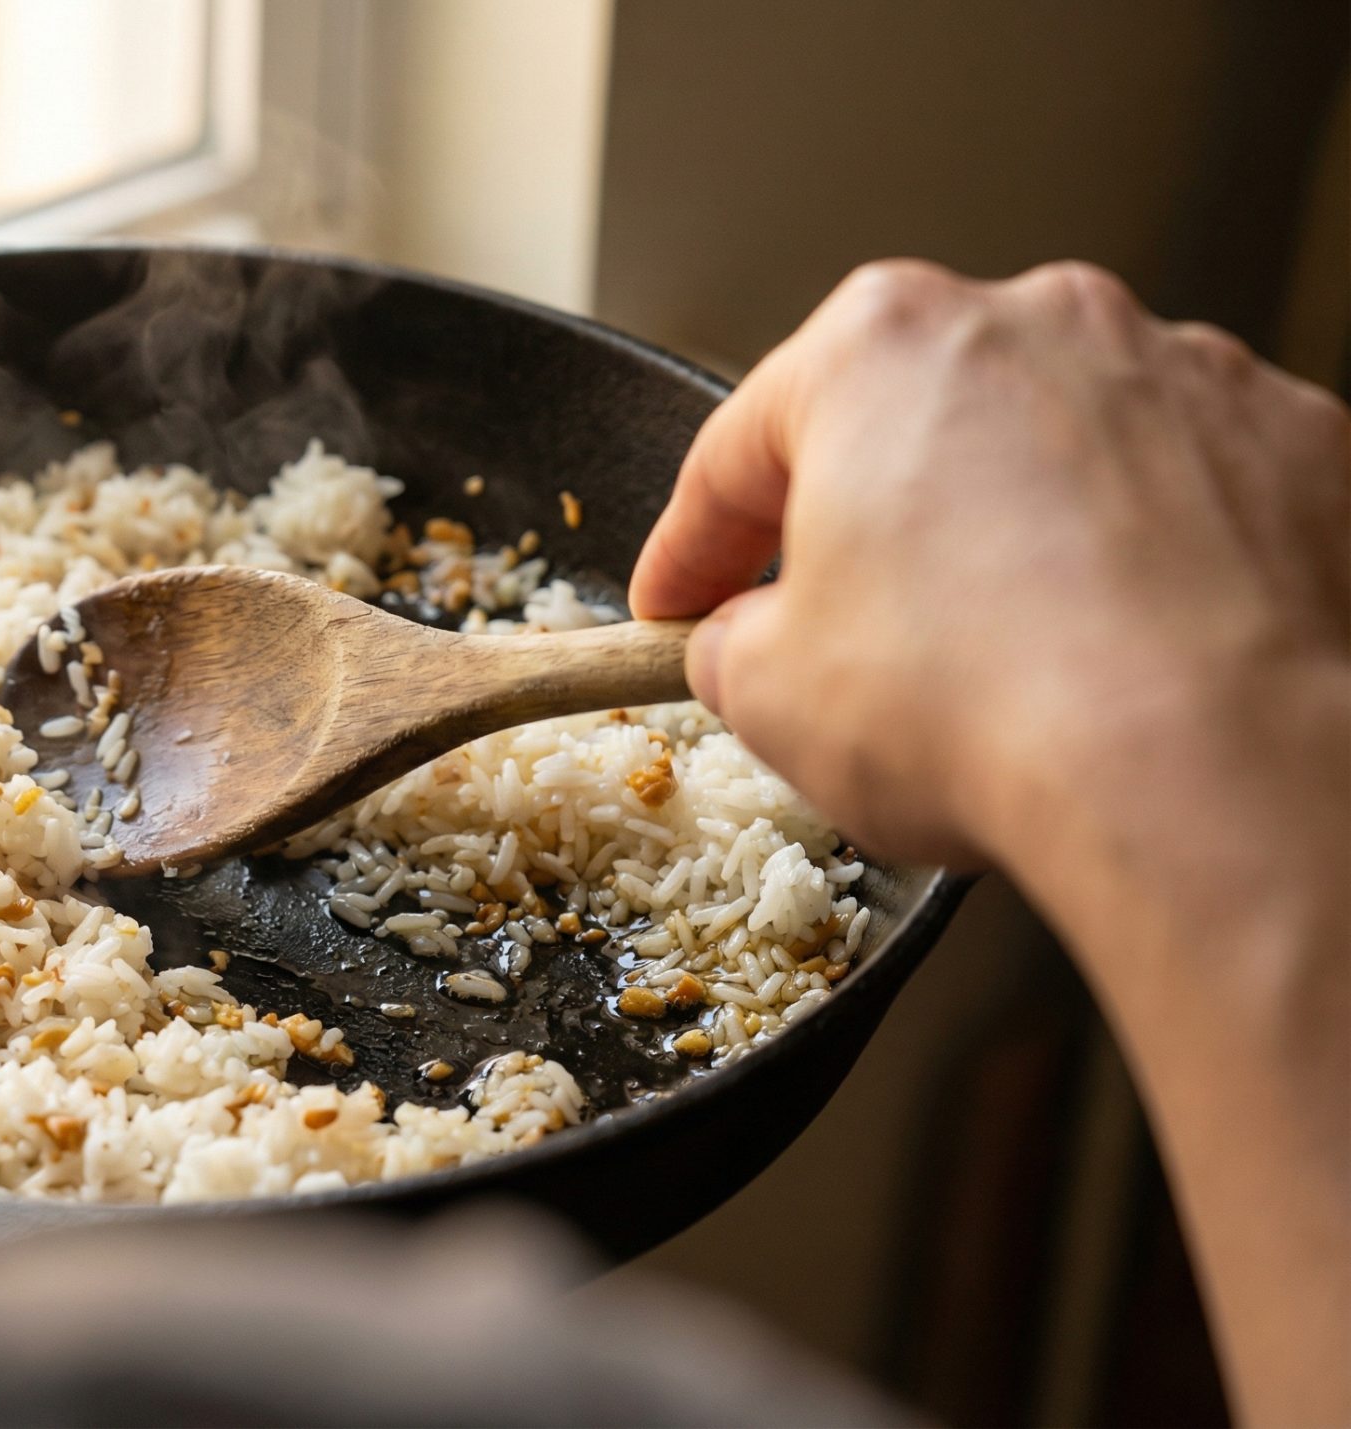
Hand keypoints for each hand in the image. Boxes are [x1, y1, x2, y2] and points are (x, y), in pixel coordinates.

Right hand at [632, 259, 1350, 1427]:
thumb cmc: (994, 718)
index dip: (684, 558)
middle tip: (829, 670)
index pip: (735, 451)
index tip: (672, 625)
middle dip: (854, 555)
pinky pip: (1189, 518)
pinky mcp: (1316, 462)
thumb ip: (739, 660)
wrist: (1240, 776)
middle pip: (903, 442)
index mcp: (877, 351)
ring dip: (1003, 574)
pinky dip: (1142, 596)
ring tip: (994, 710)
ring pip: (1052, 474)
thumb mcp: (785, 709)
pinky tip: (1124, 705)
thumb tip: (747, 667)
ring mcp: (1190, 387)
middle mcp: (1039, 333)